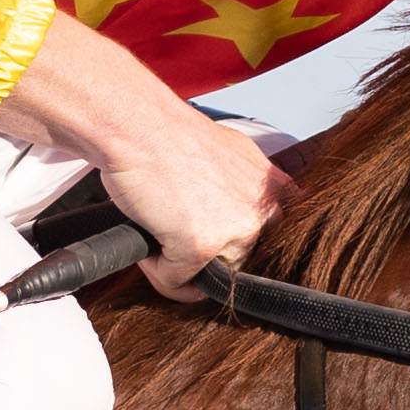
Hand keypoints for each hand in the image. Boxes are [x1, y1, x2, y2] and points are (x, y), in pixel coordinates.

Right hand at [0, 9, 292, 297]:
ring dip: (179, 265)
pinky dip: (155, 270)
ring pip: (208, 280)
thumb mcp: (231, 154)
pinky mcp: (201, 248)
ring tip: (159, 228)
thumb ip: (246, 187)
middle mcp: (261, 212)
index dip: (234, 244)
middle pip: (235, 264)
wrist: (138, 125)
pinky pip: (176, 284)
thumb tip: (245, 211)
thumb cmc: (169, 136)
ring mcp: (234, 232)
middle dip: (203, 254)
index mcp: (271, 189)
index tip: (212, 234)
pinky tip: (148, 234)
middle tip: (175, 225)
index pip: (269, 242)